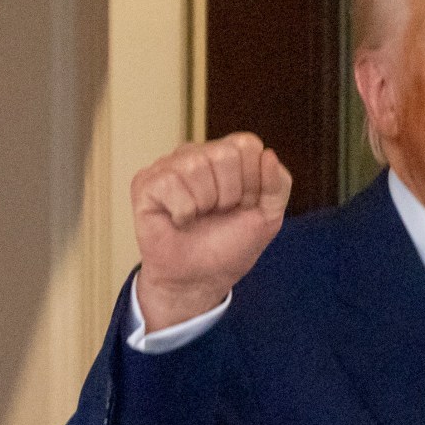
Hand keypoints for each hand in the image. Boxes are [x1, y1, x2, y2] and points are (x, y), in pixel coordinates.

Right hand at [131, 132, 291, 329]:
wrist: (200, 279)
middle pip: (224, 154)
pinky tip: (178, 220)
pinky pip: (171, 184)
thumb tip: (268, 154)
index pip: (247, 145)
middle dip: (230, 194)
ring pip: (196, 166)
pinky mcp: (145, 182)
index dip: (252, 181)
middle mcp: (196, 154)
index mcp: (227, 155)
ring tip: (197, 216)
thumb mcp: (268, 217)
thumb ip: (278, 184)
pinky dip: (182, 212)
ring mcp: (169, 166)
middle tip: (219, 212)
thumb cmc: (230, 245)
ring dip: (204, 204)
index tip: (244, 205)